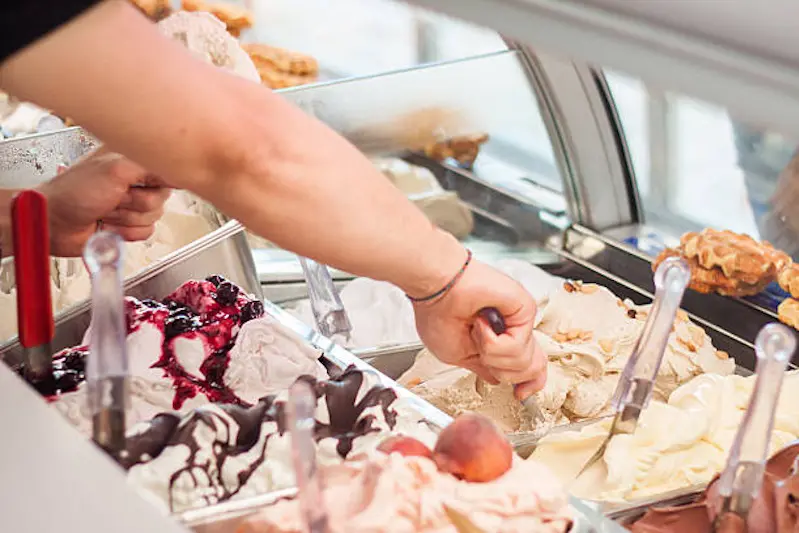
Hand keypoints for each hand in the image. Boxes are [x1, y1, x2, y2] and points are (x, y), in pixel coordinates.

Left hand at [37, 151, 170, 255]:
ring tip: (107, 210)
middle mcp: (133, 180)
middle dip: (137, 202)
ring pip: (155, 216)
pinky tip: (109, 224)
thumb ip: (150, 167)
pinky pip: (146, 232)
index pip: (166, 167)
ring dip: (128, 218)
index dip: (161, 178)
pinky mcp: (129, 225)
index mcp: (131, 159)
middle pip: (163, 196)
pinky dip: (127, 232)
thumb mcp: (115, 170)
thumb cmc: (71, 193)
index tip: (148, 183)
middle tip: (115, 197)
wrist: (52, 223)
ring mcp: (131, 204)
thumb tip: (177, 171)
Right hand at [412, 259, 546, 399]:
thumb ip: (482, 367)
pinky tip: (480, 324)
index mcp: (501, 339)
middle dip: (505, 373)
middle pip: (534, 369)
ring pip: (525, 363)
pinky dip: (492, 342)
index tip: (519, 394)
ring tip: (477, 332)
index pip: (530, 367)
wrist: (435, 289)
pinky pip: (518, 346)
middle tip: (483, 353)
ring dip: (493, 355)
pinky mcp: (525, 310)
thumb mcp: (456, 355)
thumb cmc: (437, 313)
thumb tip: (498, 379)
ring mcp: (521, 321)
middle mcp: (514, 330)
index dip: (530, 385)